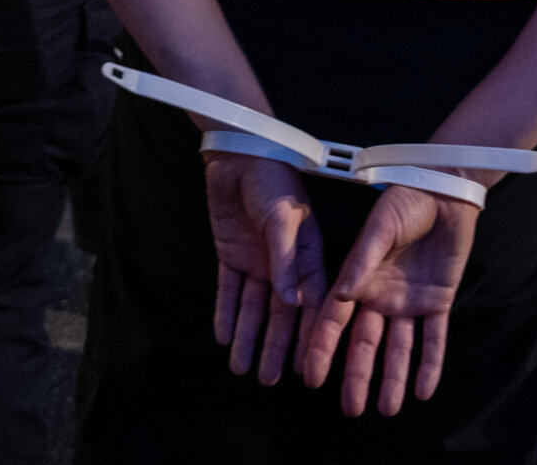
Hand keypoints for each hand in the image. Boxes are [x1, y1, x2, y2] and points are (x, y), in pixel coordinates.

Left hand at [202, 153, 327, 384]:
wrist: (238, 155)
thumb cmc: (272, 180)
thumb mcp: (283, 220)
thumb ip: (284, 261)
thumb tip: (290, 303)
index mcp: (307, 255)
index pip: (312, 304)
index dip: (310, 336)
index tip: (308, 368)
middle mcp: (284, 265)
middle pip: (281, 314)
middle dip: (276, 347)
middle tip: (270, 380)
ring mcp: (257, 261)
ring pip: (253, 308)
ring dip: (249, 337)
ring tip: (243, 370)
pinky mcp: (231, 255)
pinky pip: (229, 291)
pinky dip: (226, 314)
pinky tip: (225, 338)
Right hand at [299, 182, 479, 416]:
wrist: (446, 190)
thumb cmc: (407, 200)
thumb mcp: (382, 226)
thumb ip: (363, 259)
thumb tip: (341, 295)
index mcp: (358, 278)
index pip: (334, 320)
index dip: (321, 349)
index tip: (310, 377)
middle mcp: (380, 295)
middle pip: (365, 343)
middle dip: (356, 376)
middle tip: (350, 409)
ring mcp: (409, 300)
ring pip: (398, 348)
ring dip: (392, 377)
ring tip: (386, 409)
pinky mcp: (438, 300)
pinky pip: (433, 339)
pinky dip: (430, 365)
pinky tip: (423, 391)